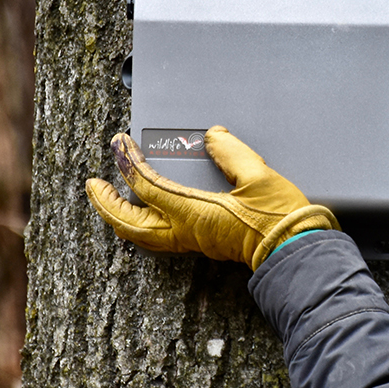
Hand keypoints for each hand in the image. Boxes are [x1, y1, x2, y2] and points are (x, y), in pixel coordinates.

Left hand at [85, 126, 338, 269]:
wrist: (295, 251)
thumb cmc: (280, 220)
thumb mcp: (258, 176)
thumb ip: (231, 152)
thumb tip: (212, 136)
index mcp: (193, 212)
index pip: (145, 185)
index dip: (127, 161)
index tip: (119, 142)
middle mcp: (186, 231)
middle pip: (129, 222)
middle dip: (106, 203)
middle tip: (93, 184)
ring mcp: (192, 240)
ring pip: (140, 235)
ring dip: (120, 216)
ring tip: (110, 200)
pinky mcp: (202, 243)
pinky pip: (157, 238)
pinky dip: (140, 224)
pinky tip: (143, 215)